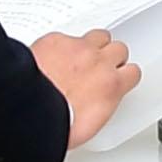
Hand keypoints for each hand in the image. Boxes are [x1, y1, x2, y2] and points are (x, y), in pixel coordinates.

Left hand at [32, 28, 141, 147]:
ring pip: (97, 35)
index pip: (132, 72)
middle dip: (109, 57)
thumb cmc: (55, 123)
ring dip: (91, 45)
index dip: (123, 75)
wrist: (28, 110)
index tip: (117, 78)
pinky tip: (51, 57)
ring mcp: (77, 48)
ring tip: (79, 57)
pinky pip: (64, 37)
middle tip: (97, 68)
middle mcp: (98, 62)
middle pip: (118, 48)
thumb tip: (91, 111)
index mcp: (111, 86)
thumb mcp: (88, 126)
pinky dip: (59, 46)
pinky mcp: (55, 40)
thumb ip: (98, 107)